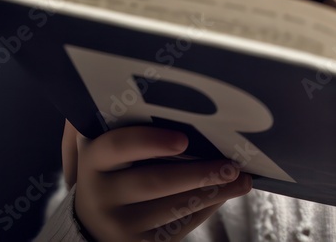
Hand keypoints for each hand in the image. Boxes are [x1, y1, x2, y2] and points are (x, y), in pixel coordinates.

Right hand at [62, 120, 251, 241]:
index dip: (152, 142)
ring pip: (174, 207)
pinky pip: (179, 227)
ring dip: (214, 192)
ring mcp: (118, 225)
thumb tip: (189, 108)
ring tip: (242, 181)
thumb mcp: (111, 151)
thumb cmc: (116, 172)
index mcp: (95, 159)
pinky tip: (223, 196)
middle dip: (199, 173)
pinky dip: (205, 209)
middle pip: (155, 181)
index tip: (184, 140)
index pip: (119, 145)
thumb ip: (131, 128)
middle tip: (232, 166)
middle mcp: (100, 194)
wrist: (92, 223)